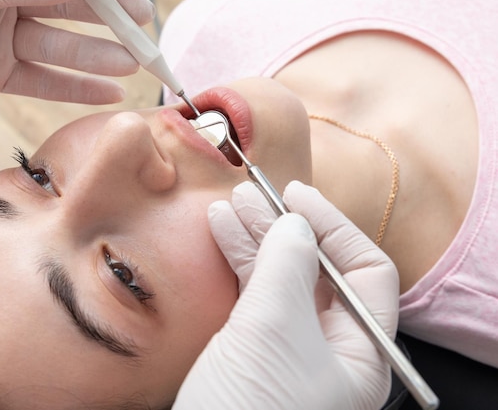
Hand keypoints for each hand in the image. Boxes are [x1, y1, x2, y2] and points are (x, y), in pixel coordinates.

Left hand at [0, 0, 153, 105]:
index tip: (141, 9)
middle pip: (71, 10)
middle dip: (111, 26)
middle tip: (145, 43)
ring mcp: (0, 36)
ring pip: (60, 47)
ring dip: (98, 58)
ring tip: (131, 68)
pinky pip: (42, 81)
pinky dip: (74, 87)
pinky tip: (107, 93)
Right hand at [173, 181, 398, 409]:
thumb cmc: (250, 406)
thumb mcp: (276, 329)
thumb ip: (288, 266)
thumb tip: (294, 223)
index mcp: (362, 352)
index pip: (365, 271)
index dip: (332, 227)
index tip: (295, 195)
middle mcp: (332, 349)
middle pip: (317, 270)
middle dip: (284, 229)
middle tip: (251, 196)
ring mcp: (290, 349)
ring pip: (280, 279)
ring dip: (254, 240)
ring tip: (227, 209)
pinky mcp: (253, 351)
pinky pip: (253, 295)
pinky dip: (238, 263)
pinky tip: (221, 235)